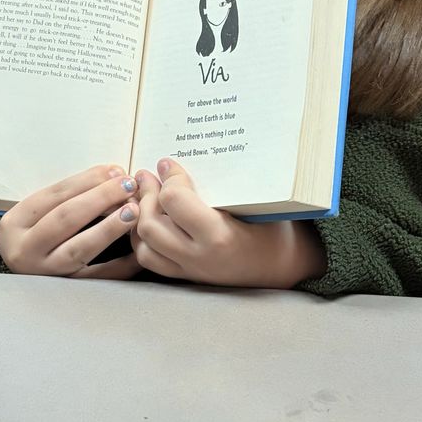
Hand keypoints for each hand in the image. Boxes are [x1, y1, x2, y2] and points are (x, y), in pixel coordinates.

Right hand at [0, 164, 141, 278]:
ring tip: (133, 211)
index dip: (88, 181)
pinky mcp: (66, 290)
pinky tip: (137, 252)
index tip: (116, 171)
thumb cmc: (32, 230)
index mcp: (17, 222)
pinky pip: (96, 279)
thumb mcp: (38, 209)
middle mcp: (27, 249)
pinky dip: (119, 266)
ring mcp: (46, 273)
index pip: (55, 195)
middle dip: (100, 198)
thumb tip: (114, 174)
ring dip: (109, 228)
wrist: (15, 267)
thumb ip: (72, 191)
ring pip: (79, 249)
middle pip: (66, 218)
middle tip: (128, 186)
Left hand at [130, 158, 326, 287]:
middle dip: (146, 194)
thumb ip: (224, 179)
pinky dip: (141, 237)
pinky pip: (149, 260)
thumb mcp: (257, 200)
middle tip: (147, 175)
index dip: (169, 176)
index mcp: (219, 235)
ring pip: (143, 245)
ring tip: (145, 194)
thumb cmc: (272, 227)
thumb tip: (196, 144)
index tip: (168, 163)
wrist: (281, 266)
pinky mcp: (184, 277)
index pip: (174, 201)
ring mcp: (190, 270)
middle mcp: (199, 257)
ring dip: (140, 216)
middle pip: (150, 225)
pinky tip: (149, 216)